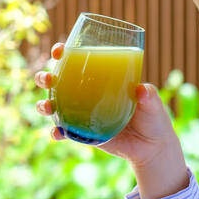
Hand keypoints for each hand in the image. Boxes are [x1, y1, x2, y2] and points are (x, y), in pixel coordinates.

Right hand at [35, 43, 189, 198]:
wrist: (151, 148)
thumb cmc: (152, 118)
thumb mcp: (153, 104)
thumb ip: (149, 96)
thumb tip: (142, 90)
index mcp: (101, 80)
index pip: (78, 61)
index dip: (64, 53)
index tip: (59, 50)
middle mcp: (86, 95)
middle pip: (58, 82)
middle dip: (45, 78)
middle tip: (47, 78)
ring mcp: (82, 115)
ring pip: (55, 106)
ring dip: (45, 105)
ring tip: (47, 107)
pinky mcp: (82, 134)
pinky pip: (64, 132)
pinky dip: (56, 132)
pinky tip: (57, 133)